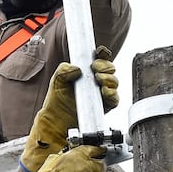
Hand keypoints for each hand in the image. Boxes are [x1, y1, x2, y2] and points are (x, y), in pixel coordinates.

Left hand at [20, 48, 117, 171]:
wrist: (57, 119)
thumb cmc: (57, 100)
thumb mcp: (57, 80)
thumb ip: (64, 69)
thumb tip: (77, 68)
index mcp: (87, 71)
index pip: (100, 58)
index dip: (102, 53)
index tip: (100, 52)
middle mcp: (97, 80)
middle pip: (110, 68)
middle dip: (104, 66)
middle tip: (95, 69)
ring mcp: (102, 93)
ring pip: (114, 81)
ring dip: (108, 78)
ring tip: (98, 80)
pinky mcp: (106, 106)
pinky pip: (115, 98)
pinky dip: (112, 93)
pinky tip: (104, 91)